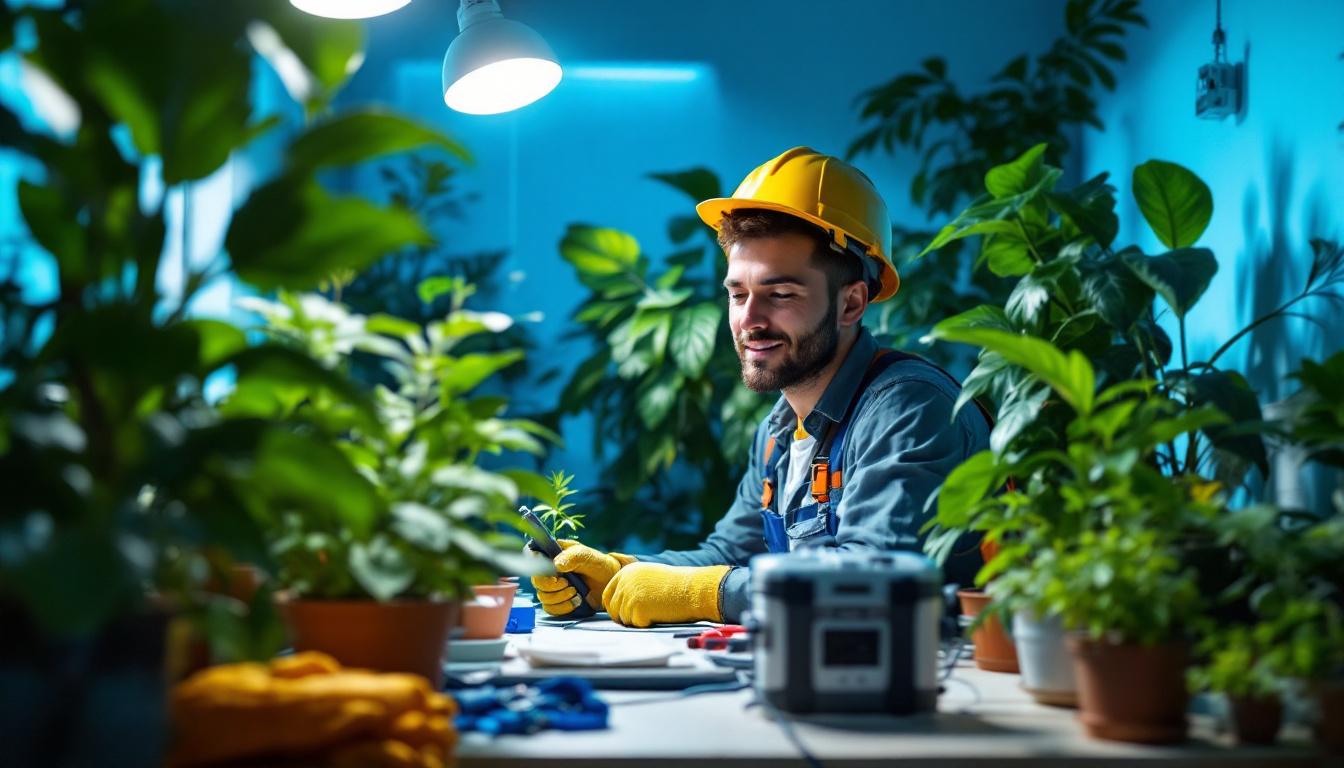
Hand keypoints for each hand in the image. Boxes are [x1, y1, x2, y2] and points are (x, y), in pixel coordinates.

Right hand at [530, 540, 635, 616]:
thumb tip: (556, 564)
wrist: (609, 583)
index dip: (533, 562)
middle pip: (535, 579)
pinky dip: (563, 607)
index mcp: (553, 553)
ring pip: (542, 596)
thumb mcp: (587, 556)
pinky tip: (576, 601)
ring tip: (575, 592)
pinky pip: (551, 608)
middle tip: (566, 583)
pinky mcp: (557, 601)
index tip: (548, 569)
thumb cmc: (598, 565)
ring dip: (558, 597)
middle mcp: (549, 570)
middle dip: (549, 585)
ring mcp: (552, 587)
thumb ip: (573, 557)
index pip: (532, 554)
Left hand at [602, 562, 730, 626]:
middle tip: (640, 617)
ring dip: (637, 620)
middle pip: (613, 608)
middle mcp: (624, 582)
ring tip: (656, 610)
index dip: (613, 606)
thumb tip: (620, 603)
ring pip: (624, 619)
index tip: (620, 614)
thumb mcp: (649, 576)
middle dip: (624, 616)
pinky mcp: (636, 609)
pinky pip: (635, 624)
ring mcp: (629, 596)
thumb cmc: (676, 585)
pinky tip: (659, 614)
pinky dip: (646, 623)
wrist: (692, 589)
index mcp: (627, 573)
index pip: (608, 594)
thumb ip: (632, 585)